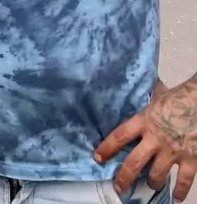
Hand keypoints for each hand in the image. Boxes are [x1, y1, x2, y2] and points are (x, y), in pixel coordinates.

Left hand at [95, 78, 196, 201]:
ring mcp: (172, 151)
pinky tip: (177, 198)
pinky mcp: (190, 159)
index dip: (107, 148)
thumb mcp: (157, 97)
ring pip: (156, 175)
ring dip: (152, 182)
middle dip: (124, 177)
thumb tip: (138, 93)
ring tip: (150, 184)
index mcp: (144, 121)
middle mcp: (155, 139)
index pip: (120, 136)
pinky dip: (181, 191)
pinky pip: (184, 180)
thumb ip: (147, 103)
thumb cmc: (178, 96)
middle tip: (118, 186)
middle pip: (134, 163)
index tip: (98, 158)